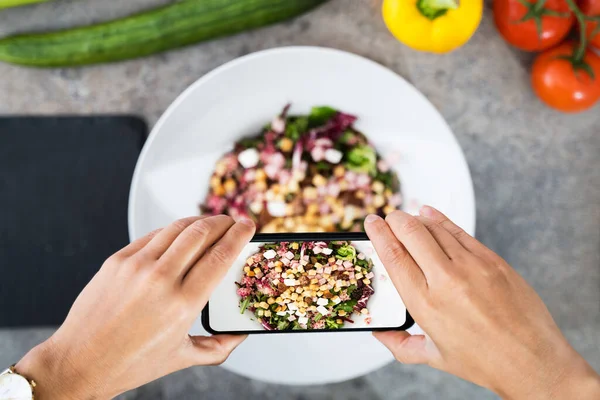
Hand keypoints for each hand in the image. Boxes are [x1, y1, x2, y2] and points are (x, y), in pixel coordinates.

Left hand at [15, 215, 254, 399]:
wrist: (79, 361)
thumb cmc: (129, 363)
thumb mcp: (182, 357)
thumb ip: (218, 346)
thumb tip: (239, 335)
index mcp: (182, 304)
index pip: (220, 256)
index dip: (238, 235)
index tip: (248, 226)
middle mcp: (160, 280)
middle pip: (201, 233)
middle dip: (223, 222)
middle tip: (232, 222)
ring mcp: (136, 266)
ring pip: (177, 228)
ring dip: (199, 221)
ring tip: (210, 224)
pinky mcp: (117, 260)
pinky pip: (152, 235)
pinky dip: (171, 231)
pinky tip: (179, 235)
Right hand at [364, 206, 599, 398]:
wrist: (533, 361)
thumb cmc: (484, 361)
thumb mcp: (434, 357)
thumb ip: (400, 345)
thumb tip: (380, 334)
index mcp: (425, 304)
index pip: (393, 256)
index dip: (379, 234)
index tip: (371, 223)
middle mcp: (446, 281)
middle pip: (411, 233)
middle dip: (394, 220)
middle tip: (388, 217)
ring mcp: (472, 267)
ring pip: (435, 228)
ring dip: (417, 219)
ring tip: (408, 219)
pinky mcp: (492, 260)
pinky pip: (460, 232)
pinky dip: (442, 220)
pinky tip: (431, 215)